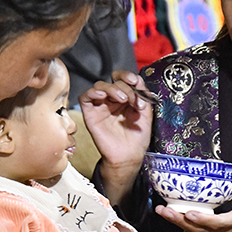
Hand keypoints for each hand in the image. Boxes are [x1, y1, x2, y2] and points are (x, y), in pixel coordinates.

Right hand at [79, 71, 153, 204]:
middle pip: (113, 82)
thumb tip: (137, 80)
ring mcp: (101, 106)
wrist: (129, 155)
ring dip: (112, 88)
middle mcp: (112, 100)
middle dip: (125, 88)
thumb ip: (142, 95)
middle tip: (132, 100)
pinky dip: (92, 92)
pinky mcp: (90, 113)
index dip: (127, 76)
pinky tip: (102, 95)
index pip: (122, 79)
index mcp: (125, 97)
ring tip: (122, 99)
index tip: (135, 81)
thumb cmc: (137, 137)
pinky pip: (85, 97)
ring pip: (100, 86)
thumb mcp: (145, 113)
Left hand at [154, 156, 231, 231]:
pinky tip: (170, 214)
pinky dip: (181, 223)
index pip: (216, 223)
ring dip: (175, 220)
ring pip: (191, 229)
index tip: (191, 214)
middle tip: (164, 210)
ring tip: (162, 211)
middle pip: (196, 227)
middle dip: (178, 219)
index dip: (203, 219)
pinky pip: (192, 230)